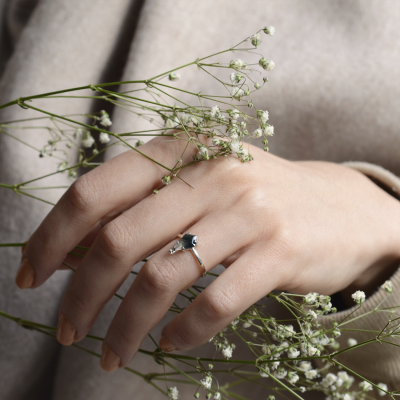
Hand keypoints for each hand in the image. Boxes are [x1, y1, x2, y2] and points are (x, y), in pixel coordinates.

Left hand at [15, 136, 399, 371]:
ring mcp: (249, 212)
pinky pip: (216, 302)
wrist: (334, 207)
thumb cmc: (251, 199)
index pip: (94, 191)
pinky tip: (169, 342)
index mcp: (182, 149)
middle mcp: (213, 173)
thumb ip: (138, 209)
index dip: (52, 236)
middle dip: (80, 293)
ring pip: (161, 279)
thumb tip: (73, 249)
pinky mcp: (280, 252)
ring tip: (109, 354)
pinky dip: (184, 331)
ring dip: (124, 326)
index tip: (31, 276)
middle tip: (65, 329)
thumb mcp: (195, 187)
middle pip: (119, 240)